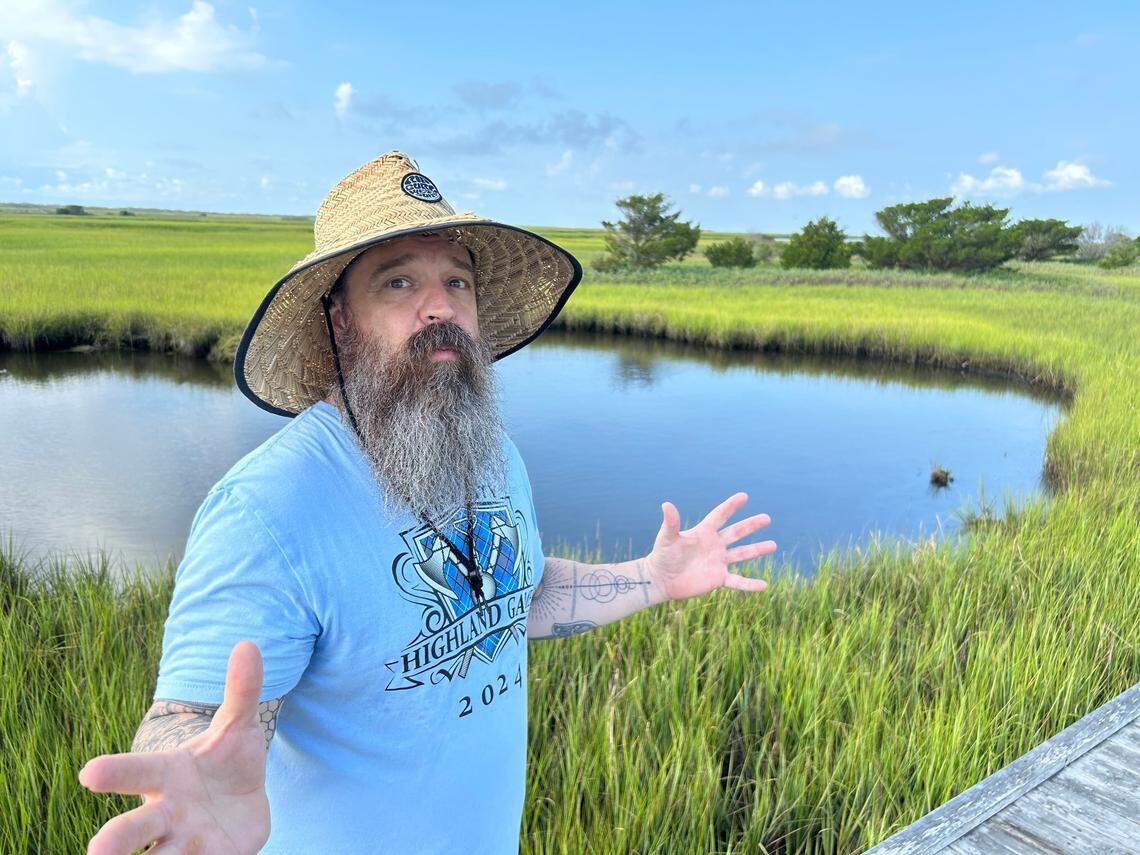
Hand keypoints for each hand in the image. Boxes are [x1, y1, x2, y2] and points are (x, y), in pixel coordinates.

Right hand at [79, 641, 271, 853]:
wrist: (243, 802)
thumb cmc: (227, 761)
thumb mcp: (238, 725)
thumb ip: (241, 690)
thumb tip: (249, 645)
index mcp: (166, 775)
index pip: (136, 771)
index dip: (114, 772)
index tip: (89, 773)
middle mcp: (165, 814)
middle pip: (133, 829)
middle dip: (115, 840)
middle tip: (97, 850)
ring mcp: (183, 844)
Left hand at [647, 491, 774, 600]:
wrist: (661, 580)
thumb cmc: (662, 556)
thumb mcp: (667, 538)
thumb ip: (671, 523)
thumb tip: (666, 504)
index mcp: (703, 532)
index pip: (719, 516)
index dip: (731, 506)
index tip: (744, 496)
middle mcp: (714, 545)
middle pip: (736, 532)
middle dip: (751, 525)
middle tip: (767, 518)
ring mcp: (718, 562)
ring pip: (741, 554)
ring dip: (757, 550)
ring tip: (773, 545)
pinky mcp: (718, 578)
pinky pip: (737, 581)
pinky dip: (750, 584)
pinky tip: (764, 585)